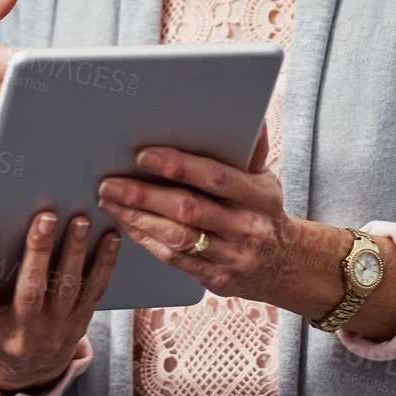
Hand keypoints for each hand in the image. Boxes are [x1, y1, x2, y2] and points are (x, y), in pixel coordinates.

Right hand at [0, 212, 118, 392]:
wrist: (28, 372)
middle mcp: (22, 337)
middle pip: (29, 293)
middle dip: (37, 253)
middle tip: (44, 215)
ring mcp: (54, 332)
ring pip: (65, 290)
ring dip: (73, 252)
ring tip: (78, 218)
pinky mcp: (79, 324)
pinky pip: (93, 292)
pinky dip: (103, 265)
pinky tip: (109, 237)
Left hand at [96, 121, 297, 302]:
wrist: (285, 264)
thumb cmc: (264, 211)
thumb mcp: (266, 179)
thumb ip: (251, 149)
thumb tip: (250, 115)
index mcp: (260, 197)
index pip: (215, 178)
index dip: (179, 166)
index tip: (143, 155)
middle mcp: (246, 227)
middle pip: (188, 210)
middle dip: (144, 195)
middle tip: (109, 183)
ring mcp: (231, 257)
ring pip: (176, 237)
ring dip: (137, 219)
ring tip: (109, 202)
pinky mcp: (216, 279)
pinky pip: (174, 259)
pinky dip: (146, 240)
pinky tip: (126, 225)